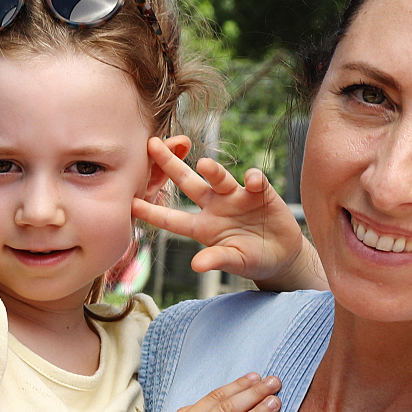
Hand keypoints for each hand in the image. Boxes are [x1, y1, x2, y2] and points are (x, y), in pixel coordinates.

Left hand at [134, 139, 324, 290]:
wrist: (281, 254)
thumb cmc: (251, 259)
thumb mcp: (234, 261)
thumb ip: (216, 260)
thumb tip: (197, 265)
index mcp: (202, 227)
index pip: (171, 219)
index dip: (152, 211)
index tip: (130, 203)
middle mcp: (214, 206)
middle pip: (187, 183)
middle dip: (170, 165)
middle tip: (152, 145)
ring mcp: (235, 197)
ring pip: (219, 179)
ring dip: (213, 171)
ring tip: (205, 164)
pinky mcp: (259, 192)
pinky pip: (255, 181)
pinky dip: (254, 179)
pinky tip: (253, 182)